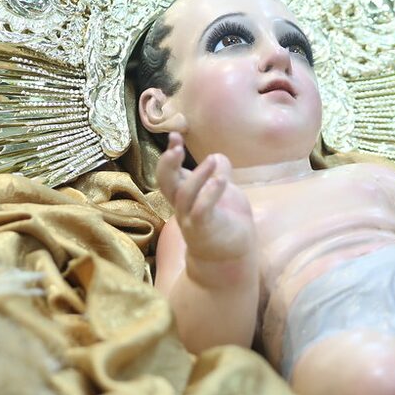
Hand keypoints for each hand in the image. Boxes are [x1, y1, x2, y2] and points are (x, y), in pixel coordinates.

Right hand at [156, 133, 255, 262]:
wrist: (229, 258)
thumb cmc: (224, 224)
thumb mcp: (224, 194)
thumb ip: (219, 175)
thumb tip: (218, 156)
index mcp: (184, 195)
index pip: (169, 172)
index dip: (169, 154)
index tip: (175, 136)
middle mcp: (182, 207)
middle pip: (166, 183)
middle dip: (167, 163)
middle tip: (175, 145)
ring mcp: (190, 219)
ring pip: (184, 195)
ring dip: (197, 175)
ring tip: (212, 159)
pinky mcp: (204, 230)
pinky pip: (201, 210)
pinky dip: (210, 194)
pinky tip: (221, 180)